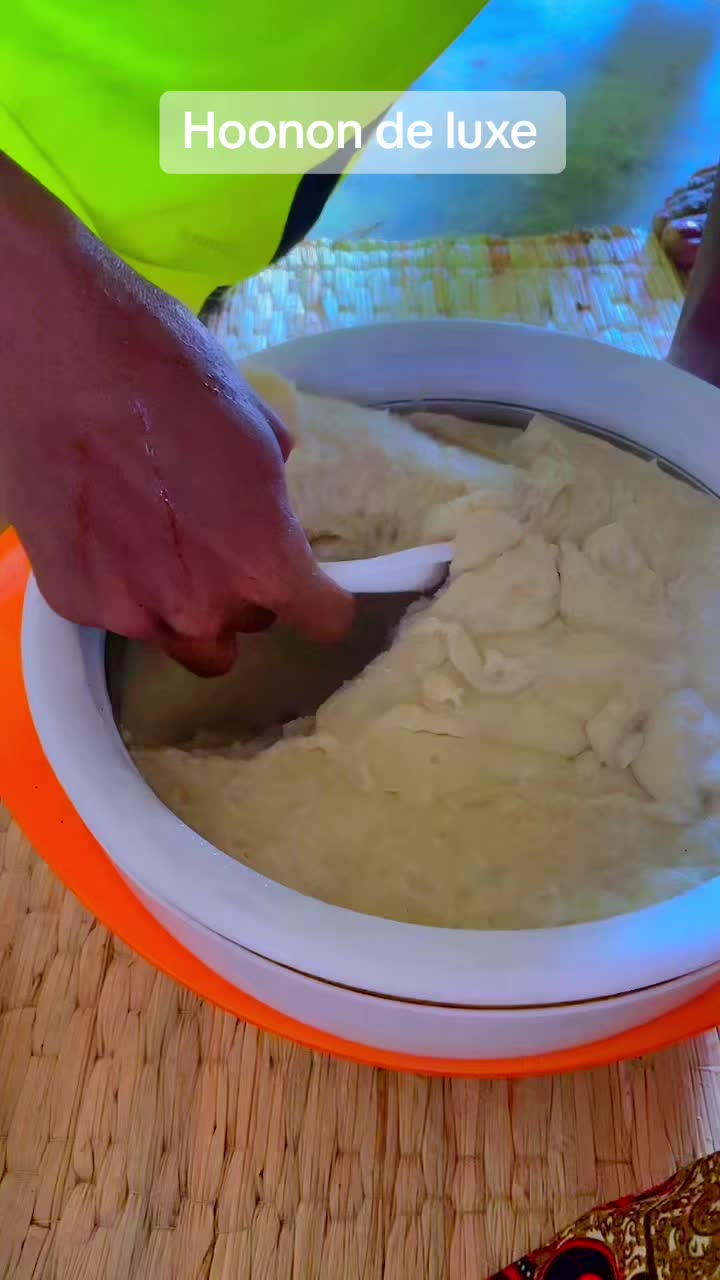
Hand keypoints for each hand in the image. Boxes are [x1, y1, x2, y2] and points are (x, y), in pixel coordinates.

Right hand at [0, 159, 353, 674]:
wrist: (58, 352)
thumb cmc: (167, 372)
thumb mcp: (255, 424)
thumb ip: (271, 491)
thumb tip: (268, 504)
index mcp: (263, 563)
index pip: (323, 622)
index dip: (321, 599)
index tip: (309, 582)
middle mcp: (202, 607)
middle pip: (247, 626)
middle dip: (241, 590)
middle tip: (215, 536)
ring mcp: (131, 612)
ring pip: (183, 637)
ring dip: (183, 603)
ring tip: (156, 540)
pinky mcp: (73, 602)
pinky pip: (120, 614)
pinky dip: (121, 586)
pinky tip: (105, 529)